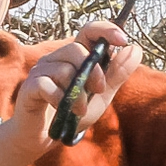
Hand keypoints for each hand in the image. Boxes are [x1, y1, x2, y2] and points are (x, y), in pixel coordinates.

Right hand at [0, 20, 141, 165]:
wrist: (47, 136)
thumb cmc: (73, 112)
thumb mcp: (102, 95)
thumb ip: (117, 74)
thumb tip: (135, 49)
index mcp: (77, 56)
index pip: (89, 31)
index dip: (105, 30)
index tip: (122, 40)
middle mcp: (57, 58)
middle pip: (75, 48)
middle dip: (93, 71)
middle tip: (99, 90)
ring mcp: (42, 71)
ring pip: (63, 68)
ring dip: (78, 93)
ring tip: (80, 110)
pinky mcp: (30, 86)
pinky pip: (47, 85)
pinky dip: (61, 99)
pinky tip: (65, 111)